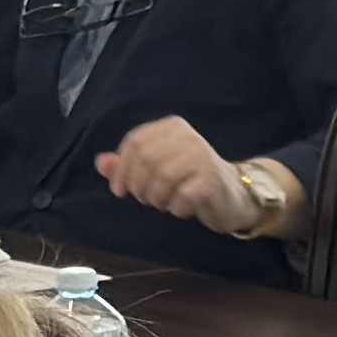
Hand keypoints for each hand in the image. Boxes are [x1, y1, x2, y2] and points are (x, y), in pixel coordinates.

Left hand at [98, 116, 259, 233]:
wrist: (235, 195)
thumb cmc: (191, 181)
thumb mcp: (158, 170)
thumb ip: (129, 164)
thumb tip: (101, 163)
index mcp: (172, 127)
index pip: (135, 142)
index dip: (121, 169)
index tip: (119, 190)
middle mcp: (187, 136)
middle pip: (145, 160)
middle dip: (139, 186)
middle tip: (147, 200)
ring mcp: (201, 157)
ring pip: (161, 178)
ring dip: (157, 199)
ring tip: (165, 203)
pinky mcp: (211, 180)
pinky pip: (180, 197)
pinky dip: (176, 208)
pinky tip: (183, 208)